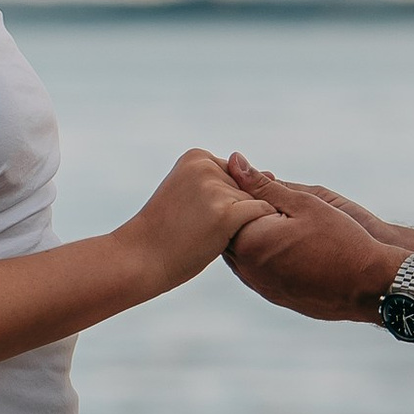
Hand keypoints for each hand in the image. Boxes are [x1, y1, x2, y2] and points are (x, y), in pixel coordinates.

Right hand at [127, 149, 278, 288]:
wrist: (139, 257)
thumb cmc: (168, 232)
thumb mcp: (190, 194)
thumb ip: (226, 183)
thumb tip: (274, 175)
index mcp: (197, 156)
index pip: (234, 176)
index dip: (223, 203)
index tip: (196, 217)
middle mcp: (207, 166)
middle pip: (245, 190)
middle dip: (232, 213)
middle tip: (199, 229)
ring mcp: (216, 189)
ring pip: (254, 204)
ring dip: (240, 225)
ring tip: (206, 237)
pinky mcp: (226, 213)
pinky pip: (261, 215)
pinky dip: (256, 230)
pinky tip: (225, 241)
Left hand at [219, 159, 402, 321]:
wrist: (369, 285)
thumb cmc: (341, 239)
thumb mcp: (304, 202)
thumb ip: (263, 185)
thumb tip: (234, 161)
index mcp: (250, 242)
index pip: (226, 210)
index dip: (236, 190)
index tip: (251, 178)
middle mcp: (248, 269)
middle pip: (230, 233)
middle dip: (240, 212)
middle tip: (257, 193)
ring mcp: (261, 286)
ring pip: (241, 254)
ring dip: (251, 233)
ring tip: (271, 214)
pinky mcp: (275, 296)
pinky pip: (257, 270)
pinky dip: (262, 253)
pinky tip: (280, 240)